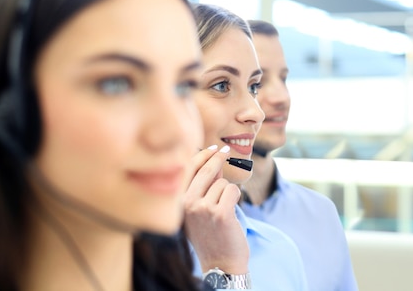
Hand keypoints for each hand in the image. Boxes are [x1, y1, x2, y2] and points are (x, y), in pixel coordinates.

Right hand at [183, 145, 249, 273]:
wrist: (220, 264)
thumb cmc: (210, 236)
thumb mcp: (198, 210)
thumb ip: (203, 187)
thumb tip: (214, 161)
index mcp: (177, 203)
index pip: (187, 170)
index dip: (201, 155)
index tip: (213, 147)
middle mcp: (186, 204)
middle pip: (206, 169)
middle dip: (218, 158)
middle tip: (225, 151)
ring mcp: (202, 208)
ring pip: (222, 182)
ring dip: (227, 192)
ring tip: (223, 211)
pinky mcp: (220, 213)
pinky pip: (233, 191)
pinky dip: (236, 198)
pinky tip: (231, 213)